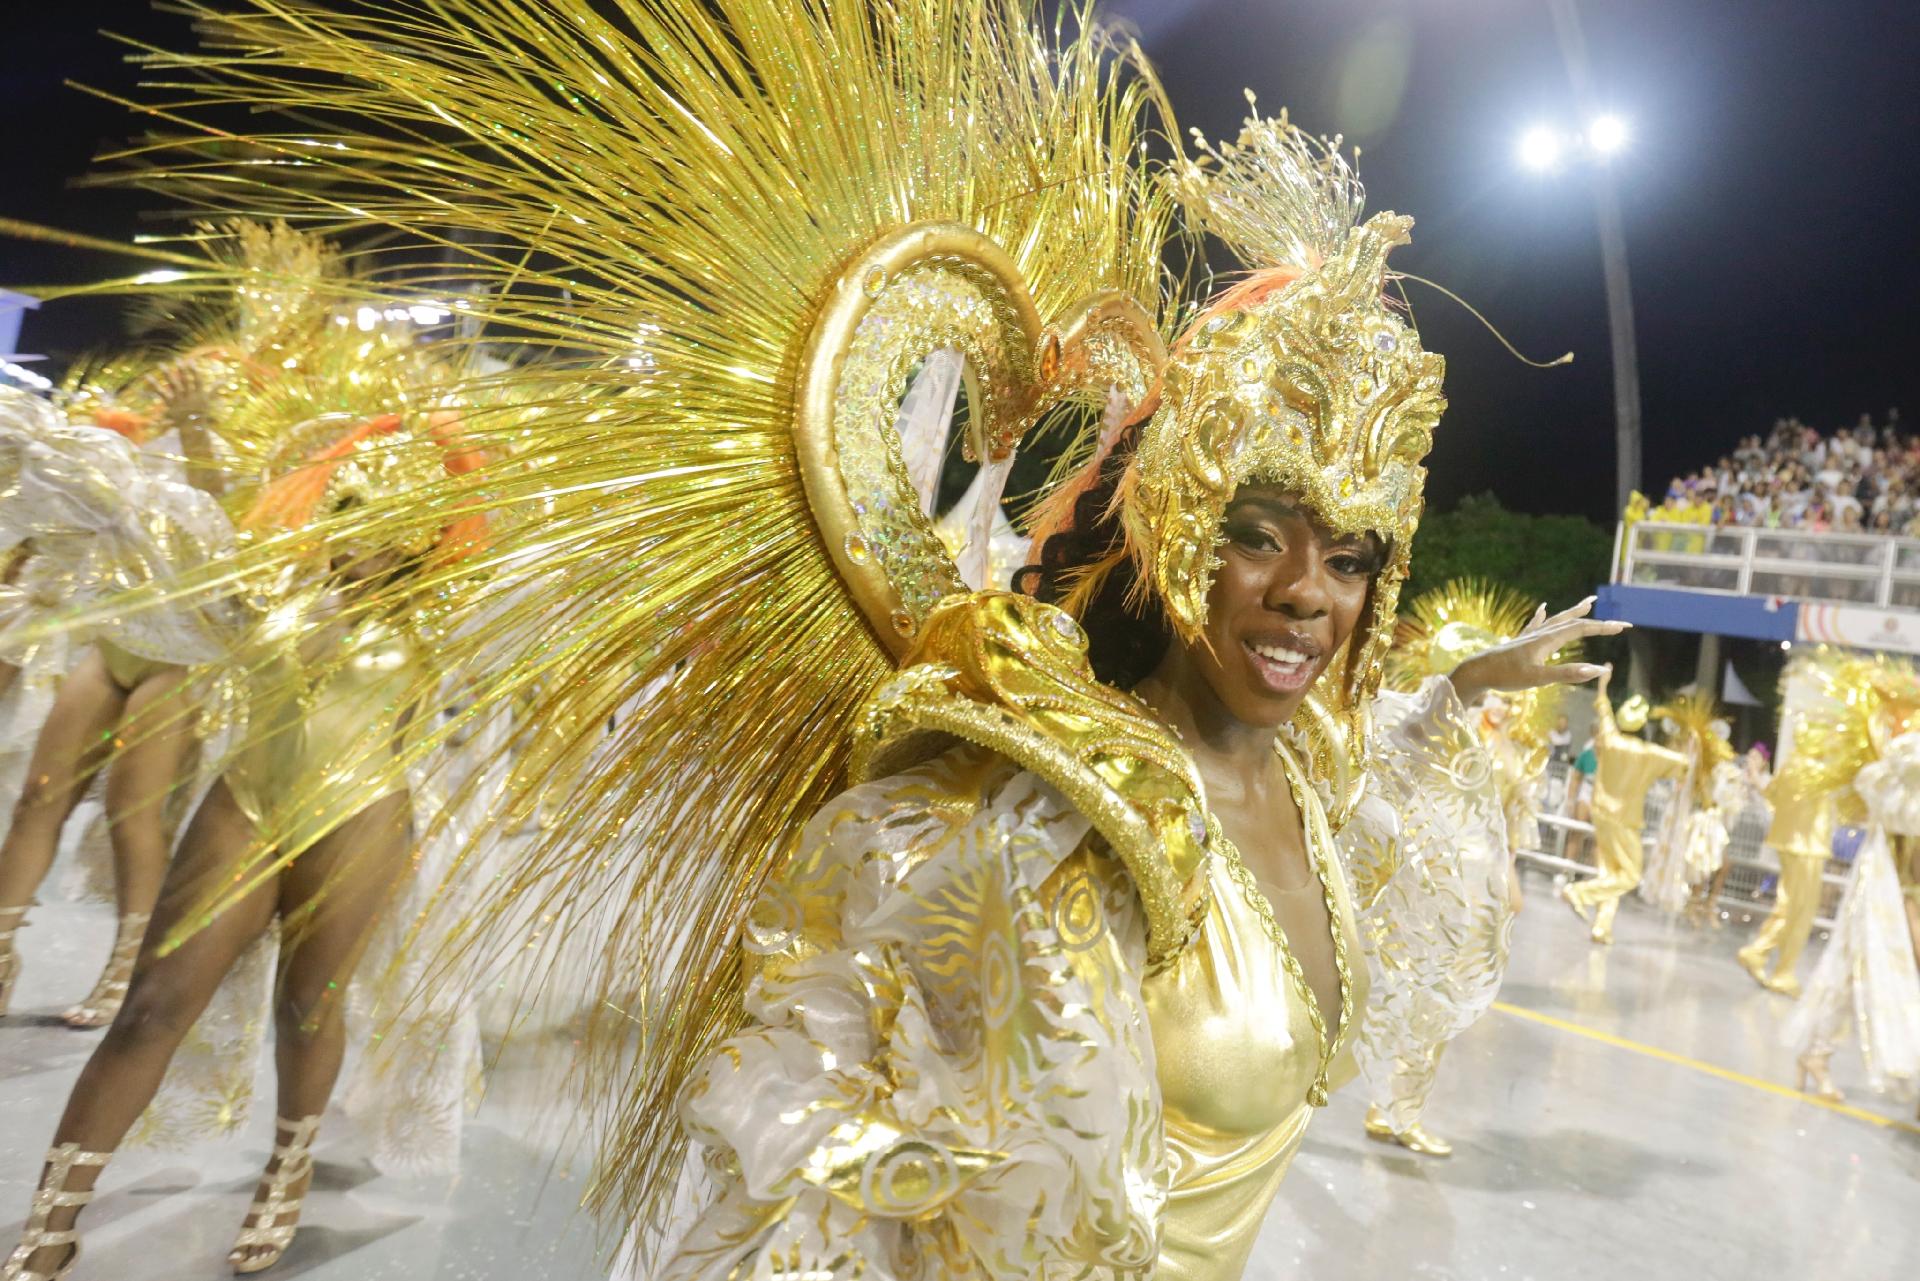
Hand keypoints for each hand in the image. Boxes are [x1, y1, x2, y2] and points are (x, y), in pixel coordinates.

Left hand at [150, 362, 213, 426]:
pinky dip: (154, 385)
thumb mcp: (209, 399)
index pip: (197, 380)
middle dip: (181, 370)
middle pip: (185, 381)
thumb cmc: (201, 411)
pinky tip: (148, 376)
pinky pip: (161, 393)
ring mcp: (179, 399)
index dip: (194, 371)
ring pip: (173, 385)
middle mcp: (189, 396)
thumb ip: (215, 388)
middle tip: (177, 359)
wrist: (193, 426)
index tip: (191, 361)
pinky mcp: (170, 403)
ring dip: (167, 374)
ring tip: (161, 364)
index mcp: (199, 394)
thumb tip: (225, 379)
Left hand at [1448, 596, 1625, 706]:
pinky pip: (1536, 624)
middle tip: (1618, 623)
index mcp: (1548, 639)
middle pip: (1573, 622)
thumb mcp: (1538, 679)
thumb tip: (1597, 671)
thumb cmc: (1506, 676)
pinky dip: (1544, 617)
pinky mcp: (1520, 642)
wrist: (1476, 672)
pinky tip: (1543, 609)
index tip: (1624, 627)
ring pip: (1557, 620)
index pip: (1581, 628)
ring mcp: (1530, 636)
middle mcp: (1541, 634)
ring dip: (1574, 612)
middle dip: (1597, 622)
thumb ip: (1567, 674)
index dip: (1603, 628)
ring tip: (1588, 602)